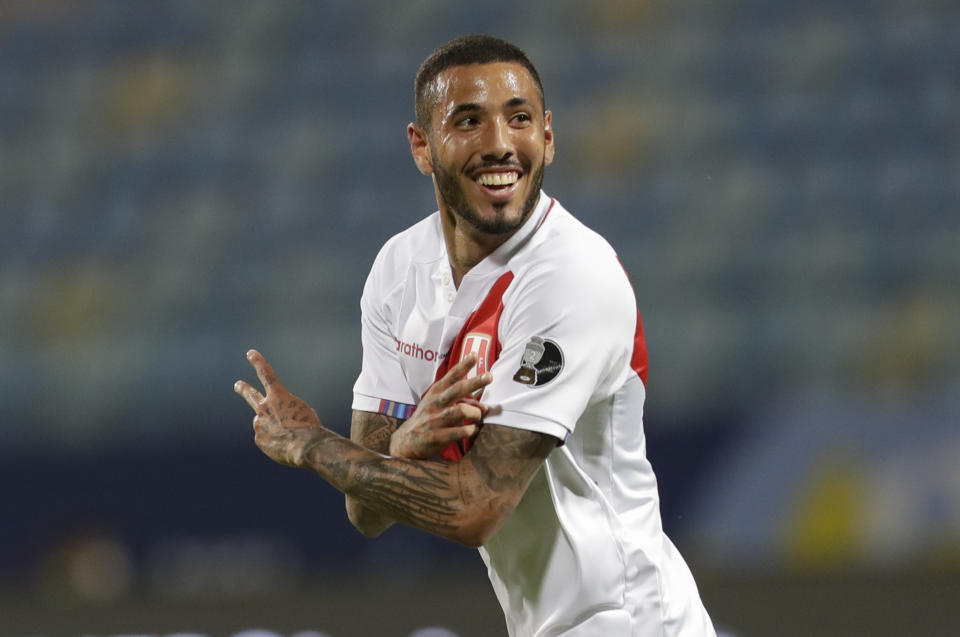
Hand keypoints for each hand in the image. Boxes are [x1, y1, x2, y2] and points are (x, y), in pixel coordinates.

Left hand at [234, 349, 322, 466]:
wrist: (304, 446)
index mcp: (278, 396)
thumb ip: (288, 410)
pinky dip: (275, 441)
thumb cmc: (309, 426)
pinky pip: (267, 438)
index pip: (266, 374)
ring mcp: (259, 424)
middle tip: (238, 384)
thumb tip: (280, 420)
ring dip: (274, 428)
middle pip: (251, 395)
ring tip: (288, 436)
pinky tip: (285, 444)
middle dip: (244, 389)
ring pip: (265, 423)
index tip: (250, 353)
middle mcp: (264, 408)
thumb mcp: (303, 411)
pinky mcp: (258, 439)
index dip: (258, 362)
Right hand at [389, 354, 499, 458]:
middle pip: (457, 389)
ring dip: (474, 412)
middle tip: (488, 376)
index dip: (463, 365)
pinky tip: (472, 429)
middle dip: (474, 382)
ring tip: (478, 415)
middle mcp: (435, 403)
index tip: (475, 355)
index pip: (451, 376)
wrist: (407, 441)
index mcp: (436, 392)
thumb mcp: (438, 404)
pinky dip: (469, 430)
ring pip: (459, 410)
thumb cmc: (428, 418)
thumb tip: (484, 405)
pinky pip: (457, 432)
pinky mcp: (436, 437)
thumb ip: (461, 401)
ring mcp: (435, 420)